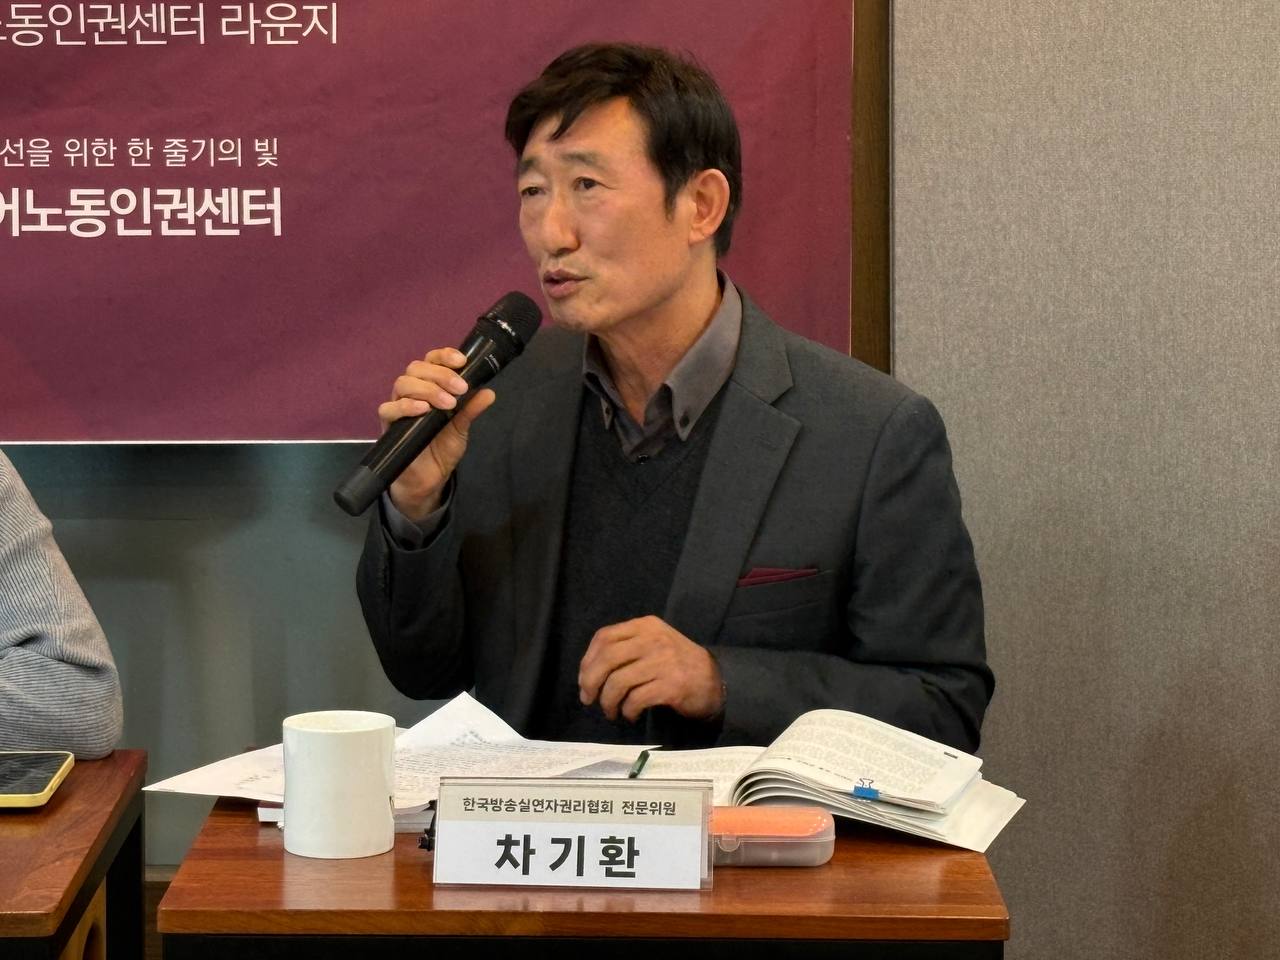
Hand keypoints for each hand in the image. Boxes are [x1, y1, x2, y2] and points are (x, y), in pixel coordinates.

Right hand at [378, 348, 495, 520]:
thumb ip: (471, 409)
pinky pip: (388, 409)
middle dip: (440, 375)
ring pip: (403, 384)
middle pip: (416, 368)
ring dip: (427, 390)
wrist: (430, 478)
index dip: (444, 356)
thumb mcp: (461, 428)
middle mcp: (411, 392)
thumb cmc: (442, 447)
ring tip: (448, 404)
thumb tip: (489, 393)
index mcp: (429, 386)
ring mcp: (398, 406)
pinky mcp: (388, 425)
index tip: (461, 361)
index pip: (431, 361)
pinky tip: (423, 410)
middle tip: (460, 389)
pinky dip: (405, 406)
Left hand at [578, 616, 723, 722]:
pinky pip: (636, 699)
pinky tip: (630, 715)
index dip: (587, 660)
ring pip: (618, 682)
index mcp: (645, 626)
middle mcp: (653, 639)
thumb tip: (589, 672)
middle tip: (588, 699)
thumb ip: (626, 648)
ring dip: (608, 702)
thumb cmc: (677, 663)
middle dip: (590, 682)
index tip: (583, 680)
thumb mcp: (653, 643)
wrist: (715, 680)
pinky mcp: (671, 685)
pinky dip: (627, 711)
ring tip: (611, 712)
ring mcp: (663, 662)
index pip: (604, 637)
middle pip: (607, 658)